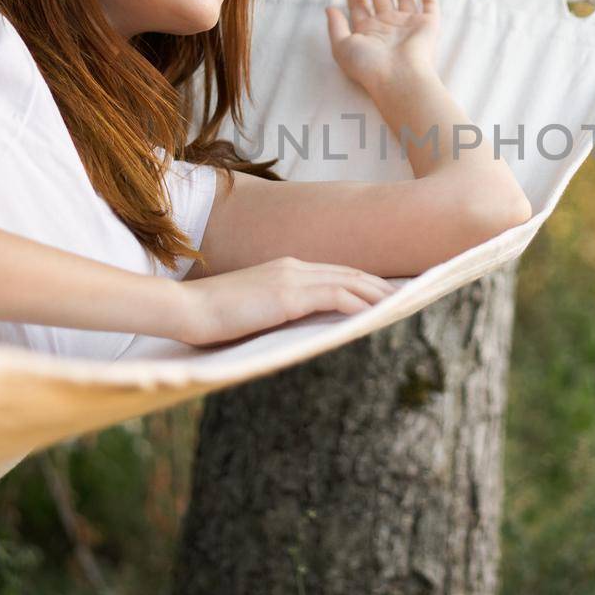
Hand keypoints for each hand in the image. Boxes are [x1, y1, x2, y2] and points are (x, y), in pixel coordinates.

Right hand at [169, 256, 395, 345]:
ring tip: (401, 304)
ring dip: (378, 293)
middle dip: (380, 284)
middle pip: (349, 273)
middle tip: (407, 294)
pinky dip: (359, 303)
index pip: (335, 272)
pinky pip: (334, 296)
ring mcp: (291, 278)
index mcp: (285, 268)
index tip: (386, 290)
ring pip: (348, 282)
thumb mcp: (254, 310)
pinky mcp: (287, 296)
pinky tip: (377, 313)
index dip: (364, 280)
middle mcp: (293, 267)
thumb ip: (279, 311)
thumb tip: (300, 327)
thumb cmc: (212, 316)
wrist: (187, 309)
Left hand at [325, 0, 439, 96]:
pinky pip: (427, 1)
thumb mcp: (342, 47)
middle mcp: (388, 25)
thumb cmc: (369, 67)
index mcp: (368, 31)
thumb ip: (335, 26)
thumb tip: (329, 8)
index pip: (358, 0)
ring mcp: (409, 24)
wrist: (399, 79)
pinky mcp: (428, 24)